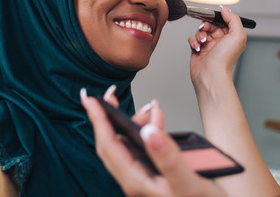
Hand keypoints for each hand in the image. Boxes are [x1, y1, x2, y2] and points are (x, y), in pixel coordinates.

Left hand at [81, 88, 227, 196]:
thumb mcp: (187, 183)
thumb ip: (168, 157)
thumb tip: (148, 131)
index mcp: (137, 182)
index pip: (110, 146)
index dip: (99, 121)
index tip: (92, 100)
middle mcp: (136, 181)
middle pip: (112, 145)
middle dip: (108, 118)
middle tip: (108, 97)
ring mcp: (144, 179)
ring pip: (126, 147)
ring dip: (132, 124)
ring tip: (146, 107)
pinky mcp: (154, 176)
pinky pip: (141, 150)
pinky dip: (147, 132)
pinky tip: (158, 122)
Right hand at [187, 6, 247, 87]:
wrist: (211, 75)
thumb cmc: (225, 59)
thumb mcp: (237, 35)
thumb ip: (233, 19)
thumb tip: (225, 9)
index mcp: (231, 36)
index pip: (224, 20)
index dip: (217, 15)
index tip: (211, 13)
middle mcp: (221, 40)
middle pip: (211, 23)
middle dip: (206, 23)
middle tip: (204, 27)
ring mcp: (209, 44)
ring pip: (201, 30)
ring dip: (200, 33)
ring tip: (203, 41)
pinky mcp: (198, 49)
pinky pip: (193, 38)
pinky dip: (193, 40)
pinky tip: (197, 47)